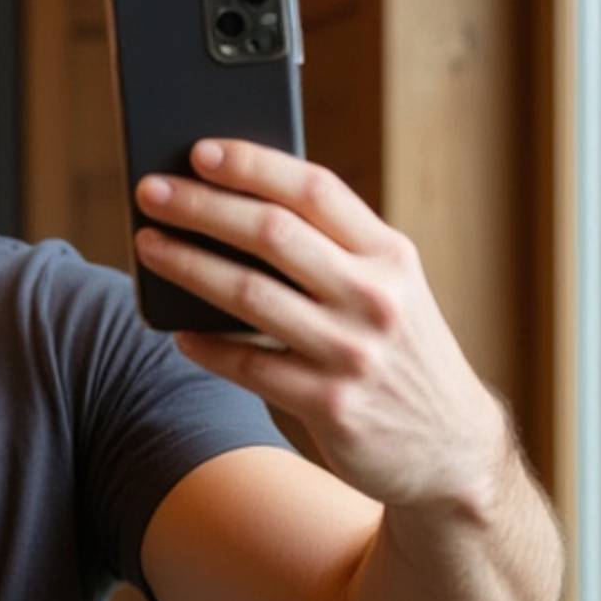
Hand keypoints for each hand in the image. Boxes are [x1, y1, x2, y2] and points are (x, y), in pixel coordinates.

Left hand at [132, 138, 511, 515]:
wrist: (452, 449)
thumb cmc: (398, 351)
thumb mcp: (391, 290)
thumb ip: (333, 251)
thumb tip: (234, 206)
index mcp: (391, 256)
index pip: (315, 190)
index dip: (254, 164)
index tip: (200, 151)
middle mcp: (376, 297)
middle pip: (271, 233)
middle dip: (202, 206)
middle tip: (149, 191)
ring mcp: (352, 352)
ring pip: (248, 294)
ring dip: (187, 265)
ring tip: (148, 246)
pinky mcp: (330, 405)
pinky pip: (247, 365)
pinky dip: (205, 345)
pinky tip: (178, 332)